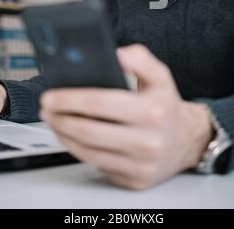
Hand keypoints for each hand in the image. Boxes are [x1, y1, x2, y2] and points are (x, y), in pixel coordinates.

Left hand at [40, 45, 212, 189]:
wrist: (187, 141)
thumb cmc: (166, 106)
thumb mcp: (160, 75)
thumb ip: (140, 58)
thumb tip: (117, 54)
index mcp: (153, 111)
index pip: (101, 104)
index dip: (70, 99)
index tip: (51, 95)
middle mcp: (148, 141)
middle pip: (89, 131)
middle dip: (60, 118)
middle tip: (46, 108)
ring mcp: (140, 165)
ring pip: (88, 152)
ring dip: (63, 134)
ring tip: (54, 120)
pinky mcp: (133, 180)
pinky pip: (96, 164)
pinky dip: (77, 150)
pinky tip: (70, 136)